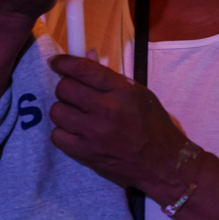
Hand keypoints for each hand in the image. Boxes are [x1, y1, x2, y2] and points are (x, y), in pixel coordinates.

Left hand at [49, 54, 189, 198]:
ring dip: (64, 110)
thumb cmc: (153, 125)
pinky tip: (76, 132)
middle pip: (65, 89)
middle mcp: (106, 109)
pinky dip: (63, 132)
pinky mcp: (86, 154)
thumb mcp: (138, 93)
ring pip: (57, 111)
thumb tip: (85, 56)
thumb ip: (109, 76)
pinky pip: (57, 136)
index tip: (56, 62)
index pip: (83, 69)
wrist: (162, 163)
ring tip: (76, 114)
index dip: (64, 62)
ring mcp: (94, 134)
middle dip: (66, 87)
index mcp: (122, 91)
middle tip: (74, 93)